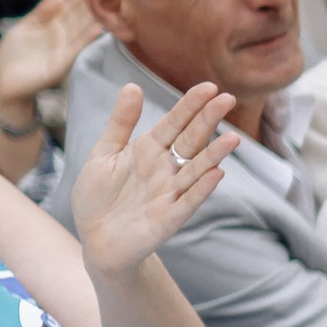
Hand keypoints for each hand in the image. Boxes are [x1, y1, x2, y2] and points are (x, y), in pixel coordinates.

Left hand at [0, 0, 101, 135]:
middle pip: (82, 16)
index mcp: (53, 25)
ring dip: (98, 19)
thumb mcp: (23, 28)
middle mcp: (63, 36)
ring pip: (83, 30)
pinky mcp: (61, 64)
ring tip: (112, 4)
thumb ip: (40, 13)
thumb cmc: (12, 56)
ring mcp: (64, 49)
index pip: (72, 7)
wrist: (4, 83)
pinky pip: (76, 49)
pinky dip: (87, 39)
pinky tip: (97, 29)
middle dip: (95, 3)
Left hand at [71, 80, 237, 276]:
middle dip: (208, 121)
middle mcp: (165, 169)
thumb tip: (133, 86)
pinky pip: (189, 201)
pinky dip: (202, 188)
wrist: (93, 240)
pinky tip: (217, 174)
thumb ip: (120, 123)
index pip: (175, 123)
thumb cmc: (98, 197)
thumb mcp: (103, 154)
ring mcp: (170, 193)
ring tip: (233, 139)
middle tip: (227, 99)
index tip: (208, 87)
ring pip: (197, 170)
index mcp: (149, 150)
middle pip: (191, 140)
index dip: (190, 105)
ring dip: (215, 155)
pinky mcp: (170, 218)